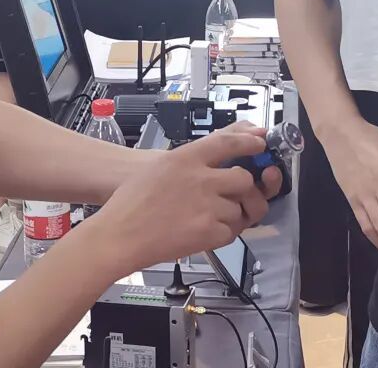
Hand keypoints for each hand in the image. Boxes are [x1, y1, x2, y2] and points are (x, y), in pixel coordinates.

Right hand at [87, 126, 275, 274]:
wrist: (118, 236)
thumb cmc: (130, 204)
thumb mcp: (159, 168)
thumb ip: (189, 161)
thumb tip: (215, 157)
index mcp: (185, 158)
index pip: (226, 142)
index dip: (247, 141)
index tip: (259, 142)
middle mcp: (200, 179)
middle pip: (243, 178)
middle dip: (244, 188)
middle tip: (236, 194)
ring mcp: (207, 206)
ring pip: (239, 208)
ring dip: (232, 214)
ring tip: (210, 218)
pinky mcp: (209, 232)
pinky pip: (232, 232)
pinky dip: (223, 233)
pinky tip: (205, 232)